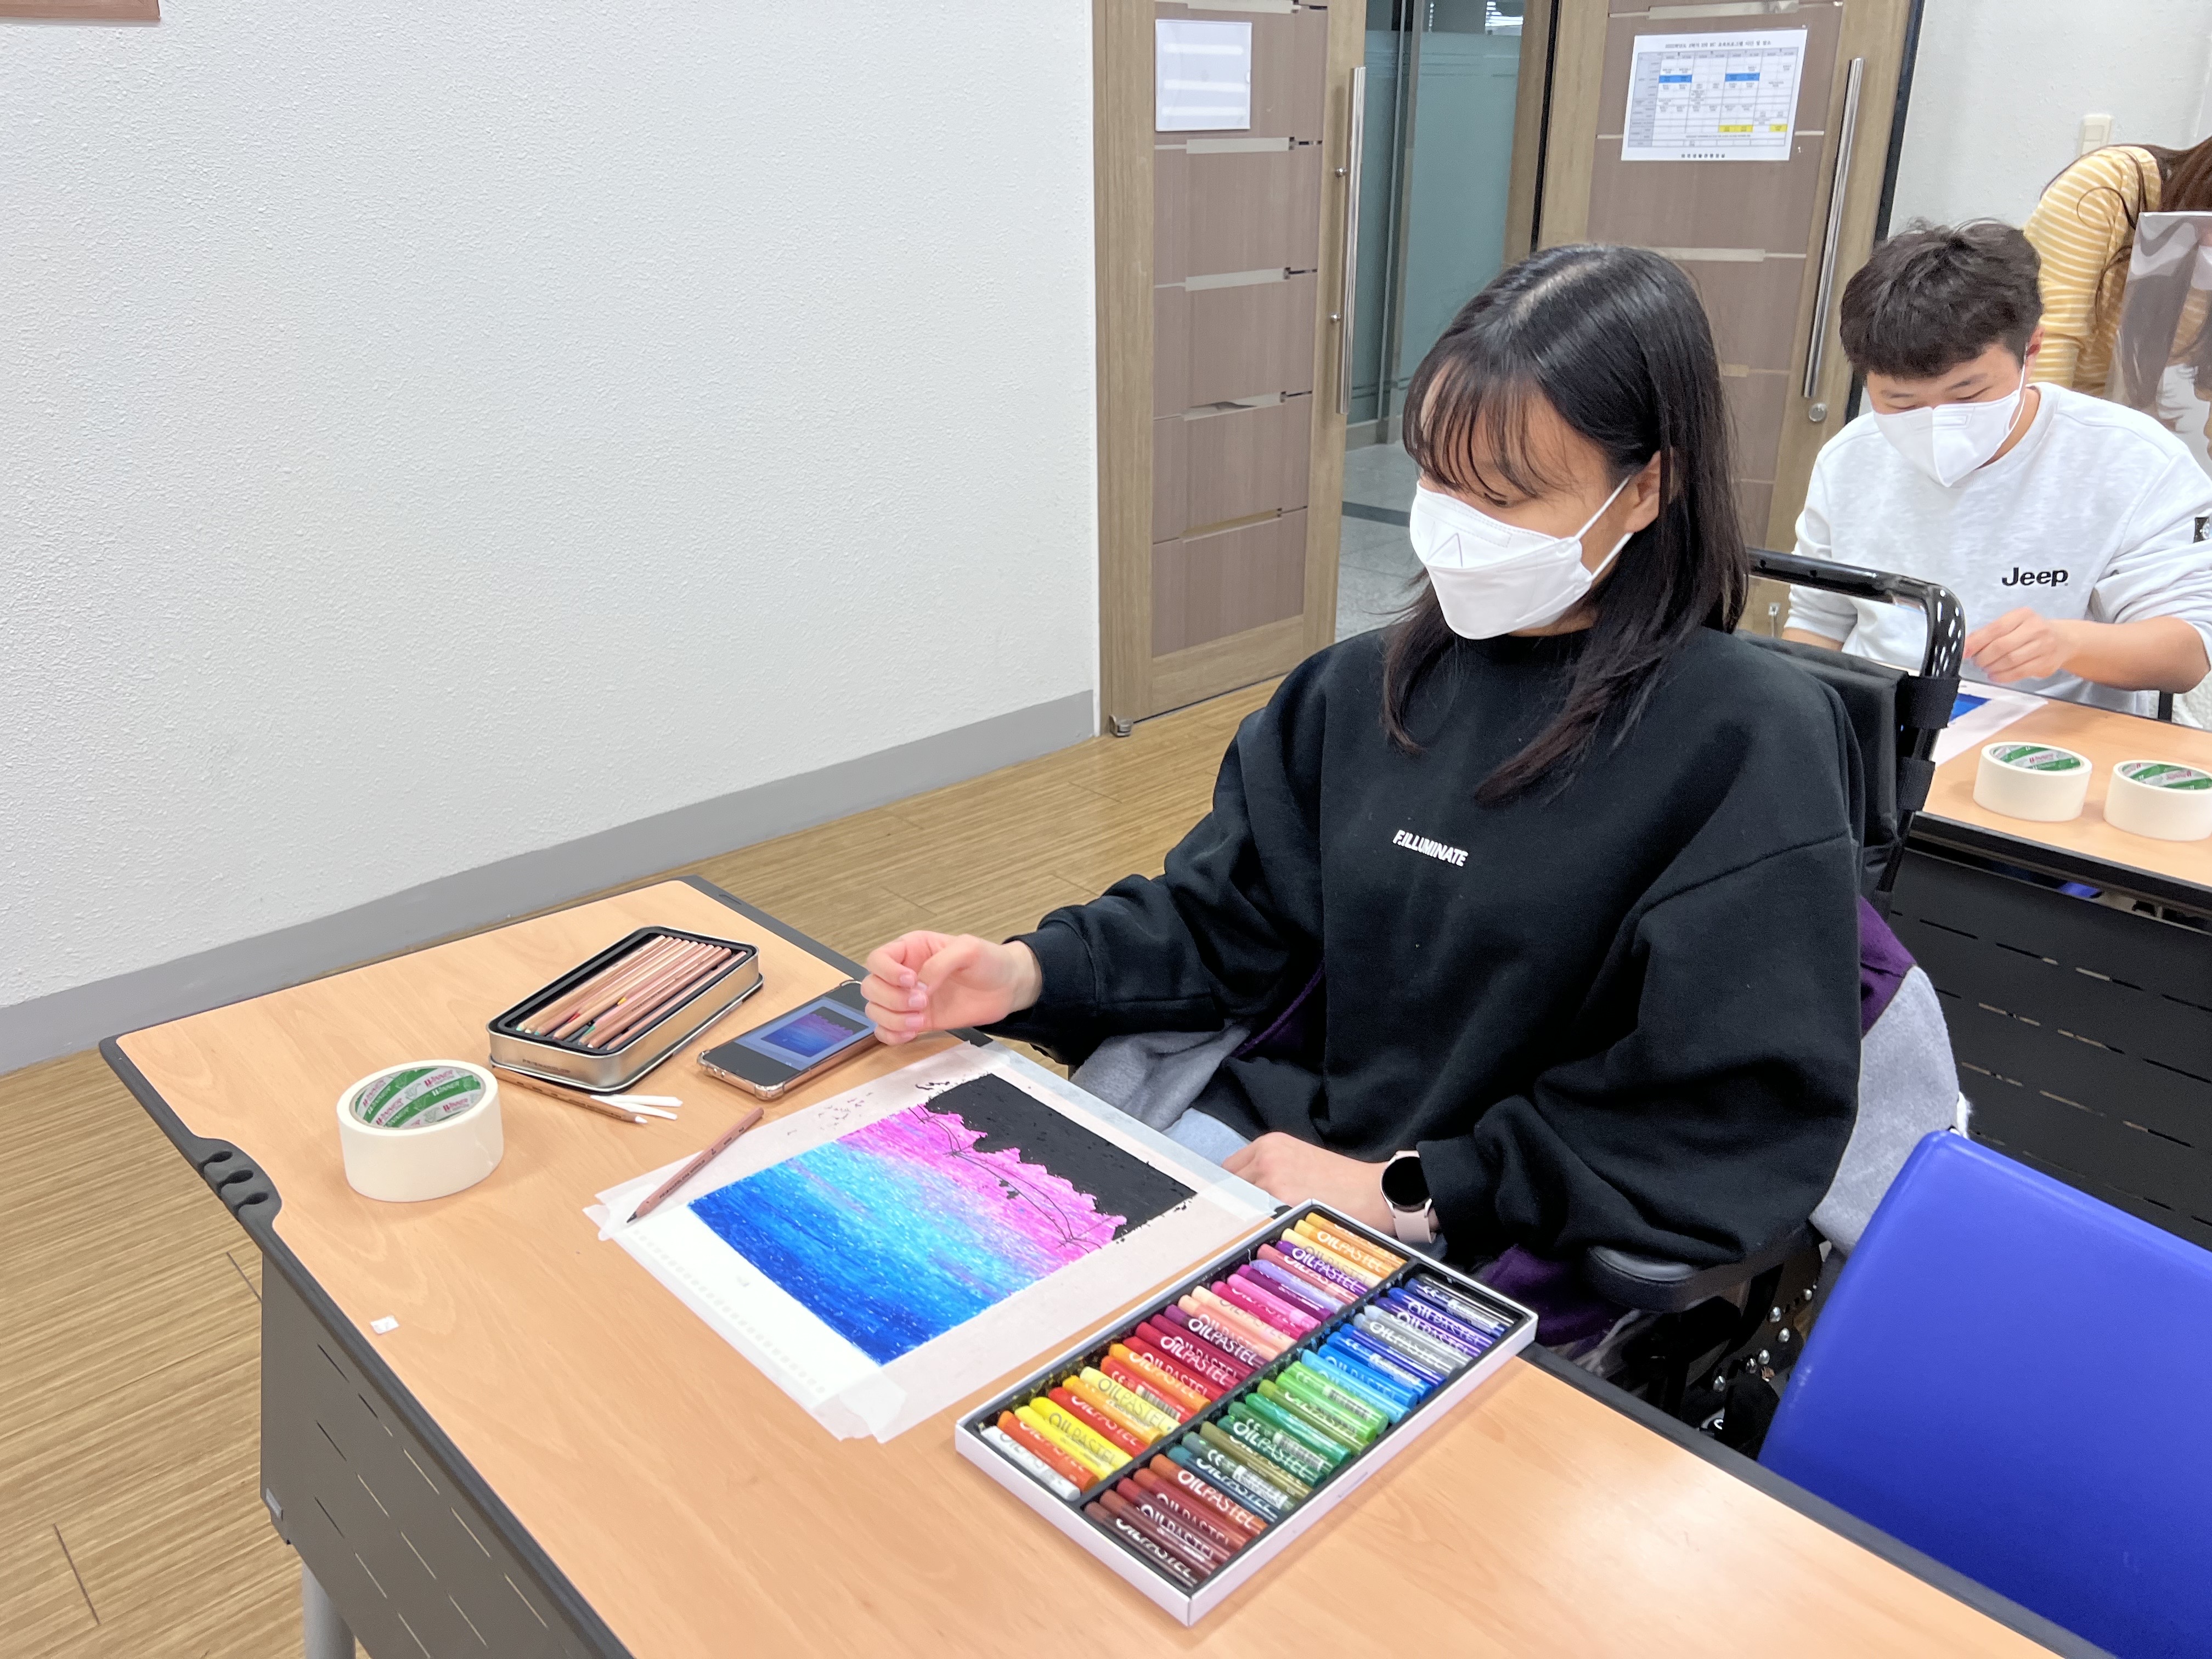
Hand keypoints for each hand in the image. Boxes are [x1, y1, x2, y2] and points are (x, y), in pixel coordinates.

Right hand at [860, 932, 1041, 1043]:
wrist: (1008, 988)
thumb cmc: (989, 961)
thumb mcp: (968, 950)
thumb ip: (940, 963)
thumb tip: (918, 986)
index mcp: (911, 950)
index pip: (877, 959)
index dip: (887, 972)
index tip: (910, 980)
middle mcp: (903, 975)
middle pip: (871, 987)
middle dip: (891, 998)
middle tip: (922, 1001)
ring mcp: (908, 1000)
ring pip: (876, 1010)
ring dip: (892, 1018)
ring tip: (920, 1019)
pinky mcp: (917, 1021)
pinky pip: (887, 1031)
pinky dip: (892, 1035)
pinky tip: (911, 1032)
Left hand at [1221, 1133, 1393, 1233]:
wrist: (1374, 1192)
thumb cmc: (1342, 1181)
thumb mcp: (1300, 1161)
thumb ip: (1269, 1169)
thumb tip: (1241, 1194)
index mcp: (1270, 1144)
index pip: (1229, 1169)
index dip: (1232, 1190)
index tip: (1237, 1206)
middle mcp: (1265, 1158)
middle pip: (1229, 1188)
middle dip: (1237, 1206)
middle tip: (1253, 1222)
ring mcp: (1270, 1180)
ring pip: (1238, 1206)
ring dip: (1247, 1219)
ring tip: (1268, 1229)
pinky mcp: (1279, 1202)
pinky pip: (1254, 1220)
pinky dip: (1258, 1229)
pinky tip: (1273, 1234)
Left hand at [1964, 608, 2076, 683]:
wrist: (2064, 640)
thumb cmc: (2032, 631)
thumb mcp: (2014, 623)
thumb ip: (1992, 632)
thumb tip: (1968, 646)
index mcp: (2023, 615)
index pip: (1996, 628)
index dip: (1977, 642)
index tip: (1965, 651)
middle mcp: (2035, 628)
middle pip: (2002, 646)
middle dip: (1984, 657)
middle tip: (1977, 662)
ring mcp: (2043, 646)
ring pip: (2010, 660)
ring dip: (1993, 668)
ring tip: (1987, 668)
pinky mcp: (2046, 663)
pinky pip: (2019, 672)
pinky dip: (2003, 676)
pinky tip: (1996, 676)